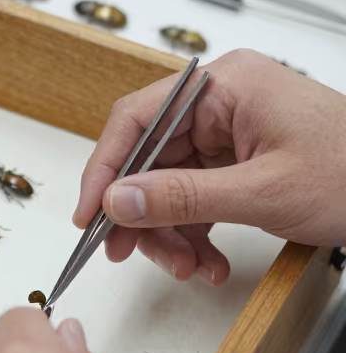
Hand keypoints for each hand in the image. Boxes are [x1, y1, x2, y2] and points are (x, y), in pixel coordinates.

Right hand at [75, 48, 345, 283]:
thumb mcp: (263, 192)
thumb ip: (183, 197)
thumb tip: (120, 198)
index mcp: (225, 86)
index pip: (137, 118)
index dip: (106, 168)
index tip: (91, 213)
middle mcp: (223, 103)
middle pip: (151, 158)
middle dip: (144, 213)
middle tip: (131, 252)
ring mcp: (232, 132)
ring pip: (171, 185)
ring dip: (172, 232)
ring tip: (188, 267)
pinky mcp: (243, 161)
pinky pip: (198, 197)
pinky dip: (196, 233)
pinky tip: (207, 261)